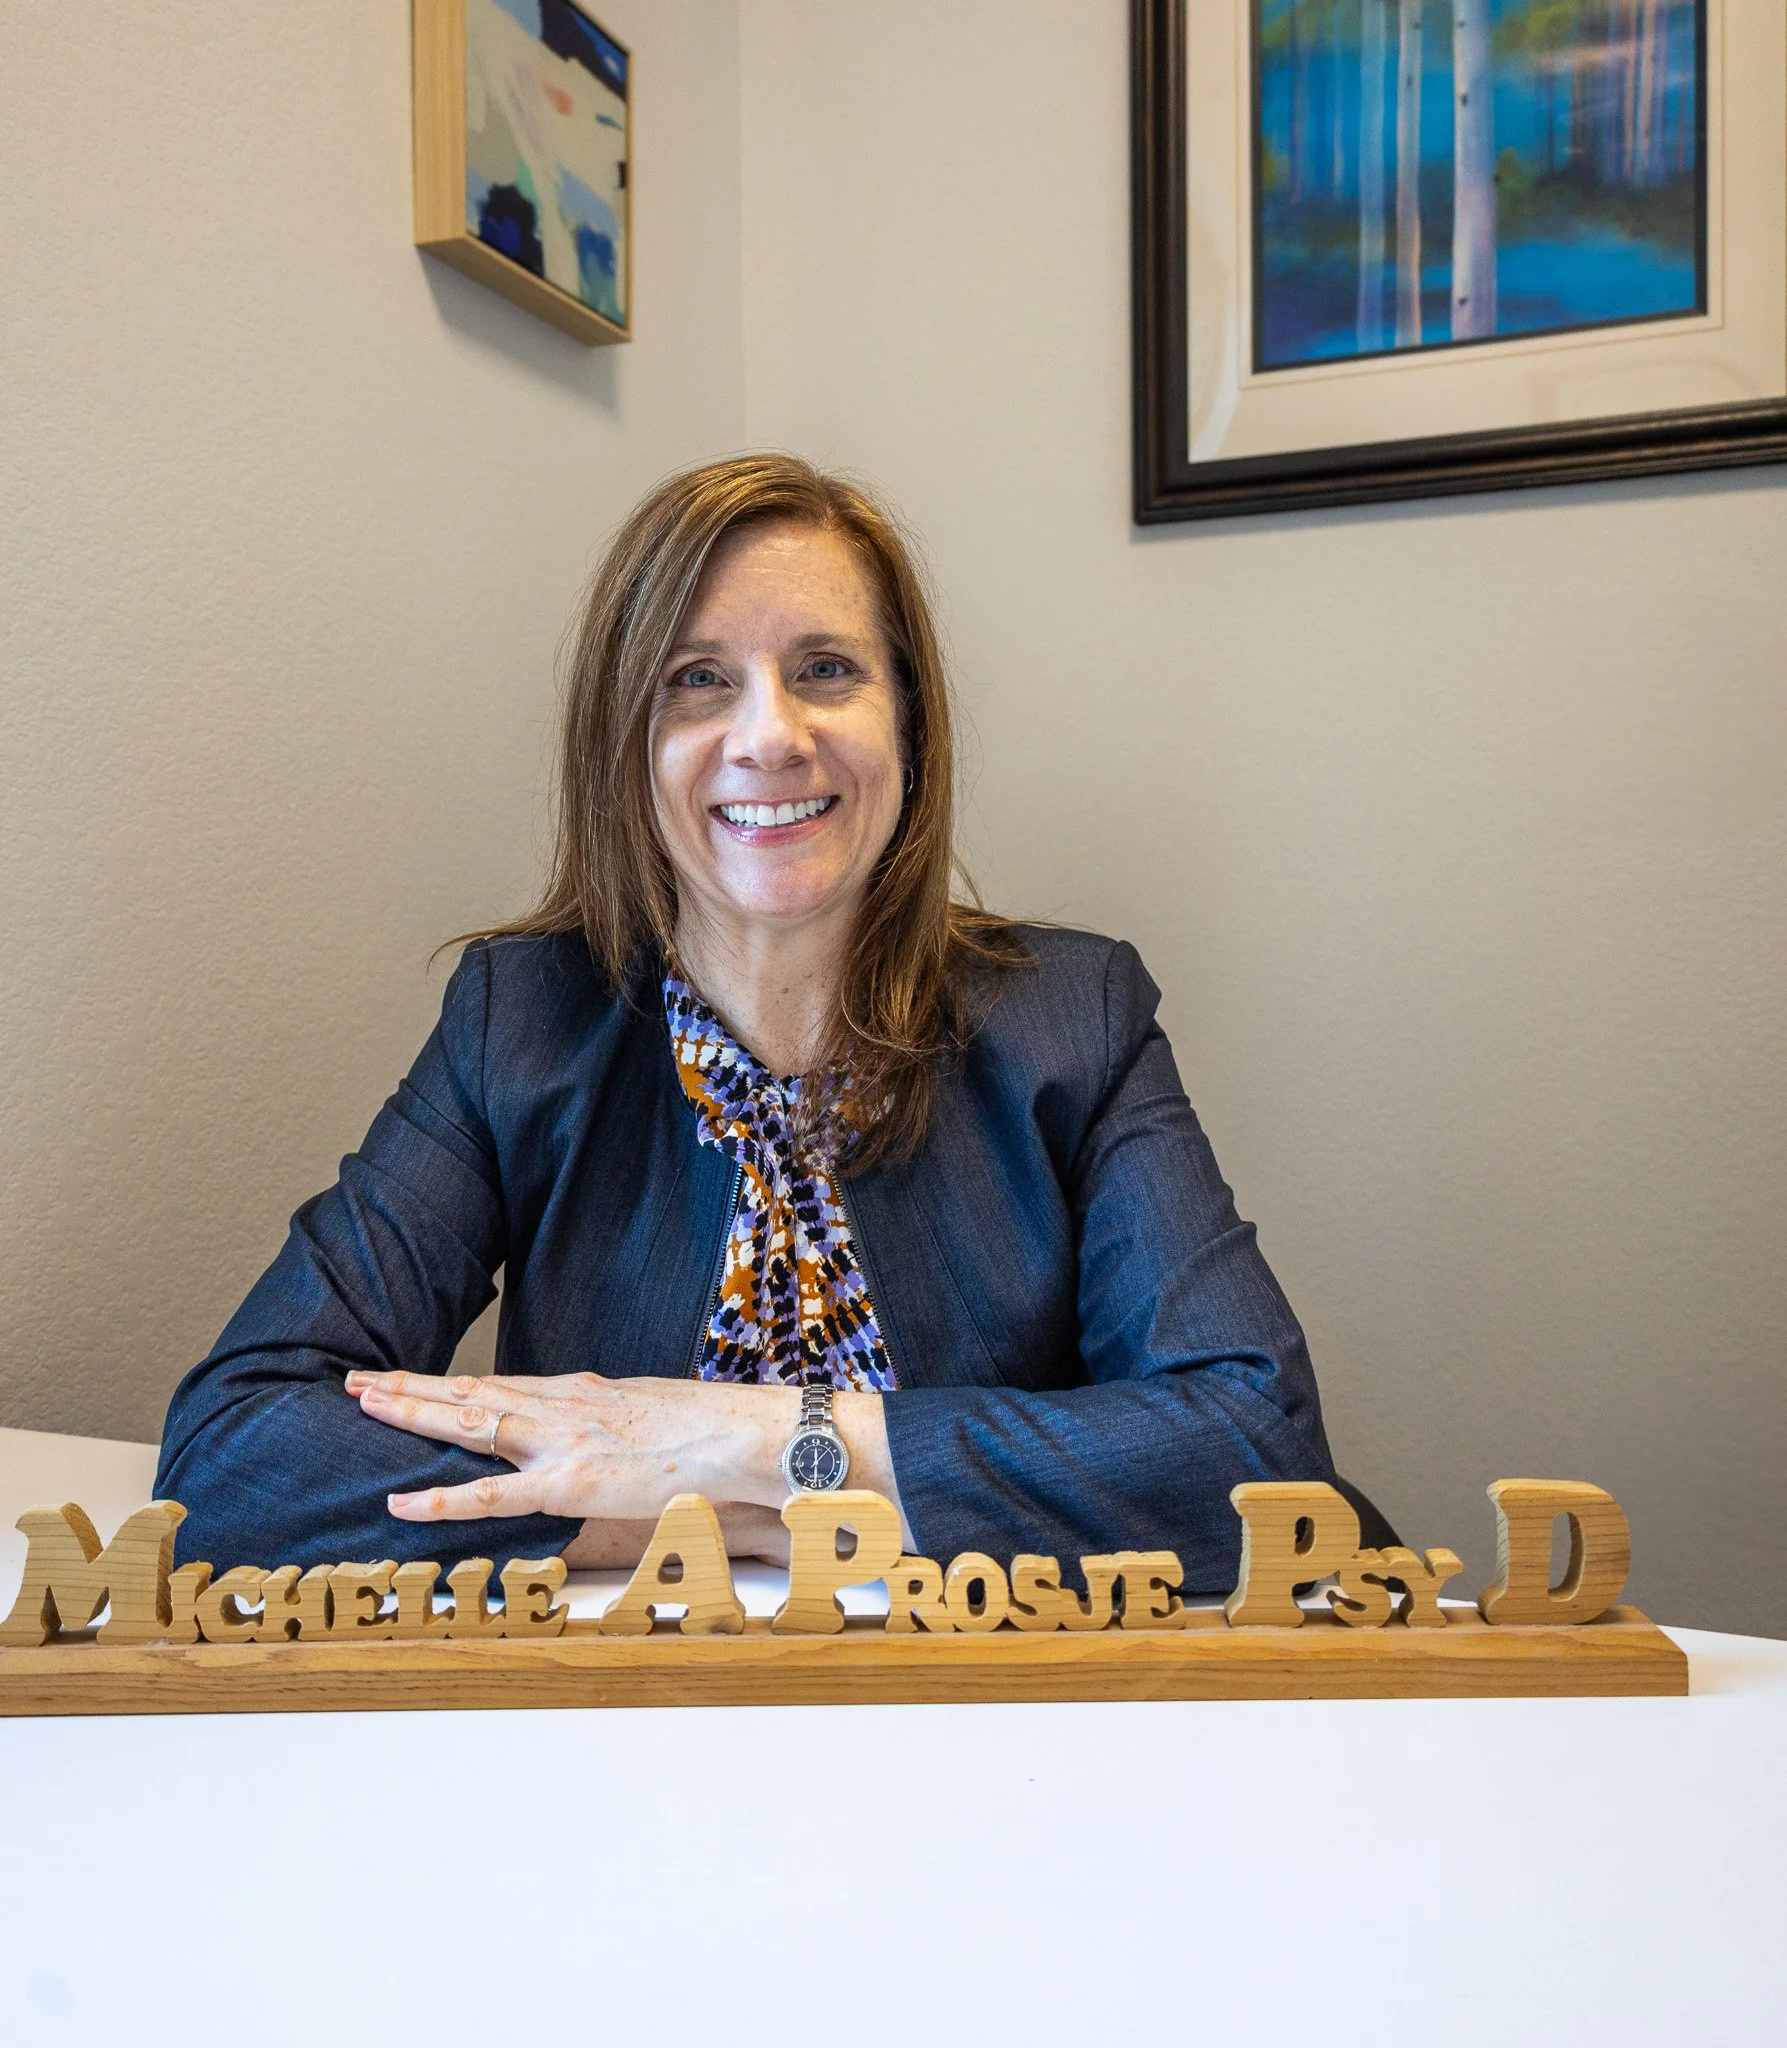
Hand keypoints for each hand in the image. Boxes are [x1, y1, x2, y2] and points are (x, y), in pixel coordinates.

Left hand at [343, 1368, 797, 1525]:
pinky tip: (400, 1500)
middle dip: (409, 1387)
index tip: (403, 1375)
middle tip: (356, 1381)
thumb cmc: (702, 1430)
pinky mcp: (566, 1485)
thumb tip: (593, 1428)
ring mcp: (558, 1444)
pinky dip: (440, 1499)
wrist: (734, 1434)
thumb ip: (606, 1420)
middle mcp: (557, 1408)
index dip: (445, 1381)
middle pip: (469, 1393)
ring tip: (364, 1406)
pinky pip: (491, 1497)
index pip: (496, 1383)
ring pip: (469, 1425)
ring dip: (413, 1413)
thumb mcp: (643, 1412)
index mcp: (576, 1393)